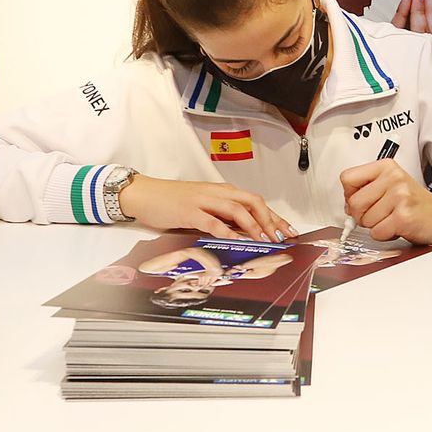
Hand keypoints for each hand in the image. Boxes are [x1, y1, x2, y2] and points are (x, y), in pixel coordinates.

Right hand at [118, 177, 295, 241]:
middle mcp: (217, 193)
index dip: (274, 216)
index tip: (288, 231)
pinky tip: (235, 240)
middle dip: (270, 220)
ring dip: (254, 225)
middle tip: (282, 238)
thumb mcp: (202, 206)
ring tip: (265, 240)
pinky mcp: (189, 211)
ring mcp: (204, 201)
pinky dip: (226, 231)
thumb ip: (221, 216)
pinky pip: (212, 221)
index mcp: (222, 191)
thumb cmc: (172, 201)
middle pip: (253, 202)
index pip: (256, 201)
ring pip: (237, 209)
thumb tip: (243, 233)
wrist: (144, 194)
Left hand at [340, 158, 431, 245]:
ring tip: (391, 219)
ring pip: (365, 220)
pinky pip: (377, 232)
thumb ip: (365, 190)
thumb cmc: (411, 202)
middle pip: (354, 202)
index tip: (363, 200)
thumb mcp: (389, 186)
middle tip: (378, 214)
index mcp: (385, 167)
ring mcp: (400, 196)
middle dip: (362, 215)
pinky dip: (384, 235)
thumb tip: (346, 206)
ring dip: (375, 226)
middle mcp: (393, 178)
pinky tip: (397, 227)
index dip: (350, 195)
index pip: (347, 178)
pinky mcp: (403, 217)